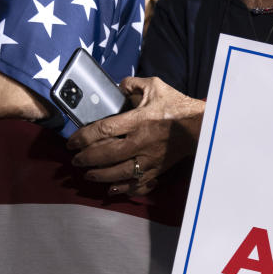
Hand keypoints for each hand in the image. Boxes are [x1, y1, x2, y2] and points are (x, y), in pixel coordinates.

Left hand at [66, 76, 204, 195]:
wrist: (200, 127)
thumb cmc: (177, 106)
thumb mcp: (155, 86)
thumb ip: (132, 85)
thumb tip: (117, 88)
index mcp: (138, 121)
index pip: (103, 131)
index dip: (83, 138)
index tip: (72, 142)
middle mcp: (141, 143)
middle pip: (106, 155)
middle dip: (86, 159)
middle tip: (75, 160)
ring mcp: (149, 159)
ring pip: (119, 173)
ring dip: (100, 175)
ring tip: (88, 174)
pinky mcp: (157, 170)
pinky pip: (138, 184)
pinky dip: (124, 188)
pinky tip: (113, 188)